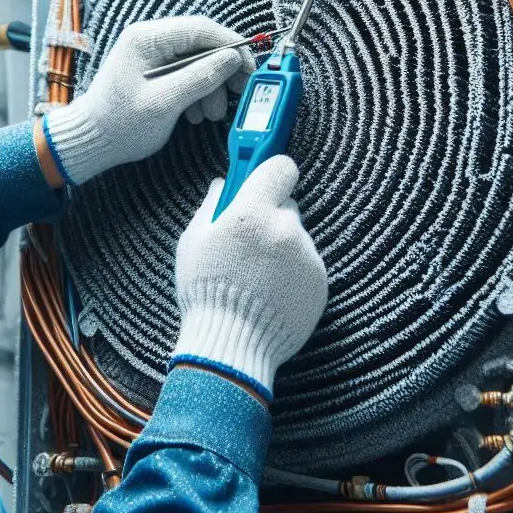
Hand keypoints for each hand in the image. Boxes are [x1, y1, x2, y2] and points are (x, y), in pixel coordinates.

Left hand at [42, 16, 253, 186]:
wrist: (93, 142)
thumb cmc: (120, 124)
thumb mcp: (165, 102)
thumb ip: (200, 77)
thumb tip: (232, 59)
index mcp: (147, 39)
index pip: (201, 29)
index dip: (231, 46)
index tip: (249, 66)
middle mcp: (150, 40)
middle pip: (201, 45)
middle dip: (222, 70)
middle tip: (238, 91)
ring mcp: (152, 55)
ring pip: (197, 61)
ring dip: (211, 86)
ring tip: (212, 113)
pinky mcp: (154, 71)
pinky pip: (186, 74)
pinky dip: (198, 92)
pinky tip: (196, 112)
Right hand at [170, 155, 327, 402]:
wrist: (232, 346)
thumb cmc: (206, 293)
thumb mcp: (193, 242)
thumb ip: (212, 206)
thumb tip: (224, 185)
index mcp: (252, 213)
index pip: (280, 166)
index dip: (271, 172)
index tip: (263, 181)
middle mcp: (285, 229)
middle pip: (286, 205)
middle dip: (269, 216)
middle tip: (247, 243)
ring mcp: (306, 256)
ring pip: (295, 237)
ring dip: (280, 248)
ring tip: (256, 277)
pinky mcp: (320, 281)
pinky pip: (306, 263)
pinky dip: (292, 272)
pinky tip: (270, 291)